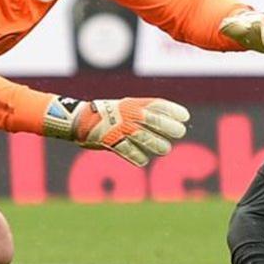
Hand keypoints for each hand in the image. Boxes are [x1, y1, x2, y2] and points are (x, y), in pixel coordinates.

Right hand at [54, 97, 190, 166]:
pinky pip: (128, 152)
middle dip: (169, 126)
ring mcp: (119, 129)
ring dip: (157, 144)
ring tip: (165, 149)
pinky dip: (138, 157)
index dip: (172, 110)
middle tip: (180, 132)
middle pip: (154, 120)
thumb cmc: (107, 115)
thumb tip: (167, 123)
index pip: (157, 104)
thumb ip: (142, 113)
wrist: (79, 120)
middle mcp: (127, 115)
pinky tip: (144, 160)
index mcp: (132, 104)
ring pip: (144, 137)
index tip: (185, 116)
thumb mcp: (124, 107)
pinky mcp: (111, 142)